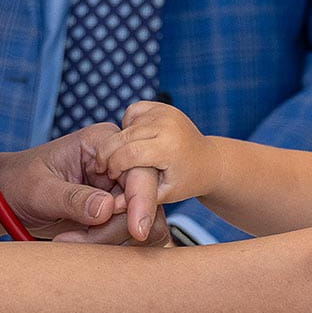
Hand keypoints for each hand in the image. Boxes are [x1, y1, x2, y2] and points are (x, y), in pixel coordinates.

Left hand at [0, 123, 168, 245]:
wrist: (6, 198)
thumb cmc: (18, 182)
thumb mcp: (39, 189)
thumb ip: (72, 198)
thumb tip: (108, 209)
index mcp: (102, 143)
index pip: (139, 169)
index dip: (142, 201)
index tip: (137, 231)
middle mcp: (118, 164)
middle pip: (145, 200)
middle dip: (115, 227)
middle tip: (74, 240)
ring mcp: (120, 189)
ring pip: (144, 223)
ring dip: (111, 240)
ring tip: (70, 241)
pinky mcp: (118, 213)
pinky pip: (133, 235)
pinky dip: (113, 246)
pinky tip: (82, 244)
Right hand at [89, 101, 218, 240]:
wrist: (208, 161)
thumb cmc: (186, 182)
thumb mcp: (163, 196)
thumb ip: (137, 199)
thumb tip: (111, 206)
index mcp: (168, 147)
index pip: (128, 154)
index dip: (113, 166)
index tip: (109, 176)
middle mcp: (166, 124)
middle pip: (122, 138)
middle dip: (107, 154)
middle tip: (103, 168)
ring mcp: (164, 112)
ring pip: (125, 124)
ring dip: (117, 140)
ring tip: (122, 156)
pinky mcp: (161, 106)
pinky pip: (133, 112)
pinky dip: (128, 125)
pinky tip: (133, 140)